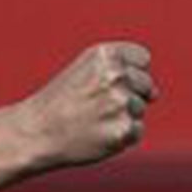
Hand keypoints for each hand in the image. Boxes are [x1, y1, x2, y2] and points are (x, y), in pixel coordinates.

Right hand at [10, 42, 157, 169]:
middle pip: (146, 85)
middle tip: (94, 106)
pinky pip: (137, 131)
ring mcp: (121, 104)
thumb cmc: (60, 101)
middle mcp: (116, 75)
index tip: (103, 84)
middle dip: (128, 95)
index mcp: (106, 55)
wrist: (35, 133)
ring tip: (92, 121)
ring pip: (140, 109)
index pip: (143, 60)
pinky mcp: (123, 131)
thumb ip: (120, 68)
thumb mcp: (85, 68)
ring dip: (122, 117)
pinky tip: (96, 134)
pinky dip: (121, 136)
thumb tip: (155, 94)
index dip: (127, 73)